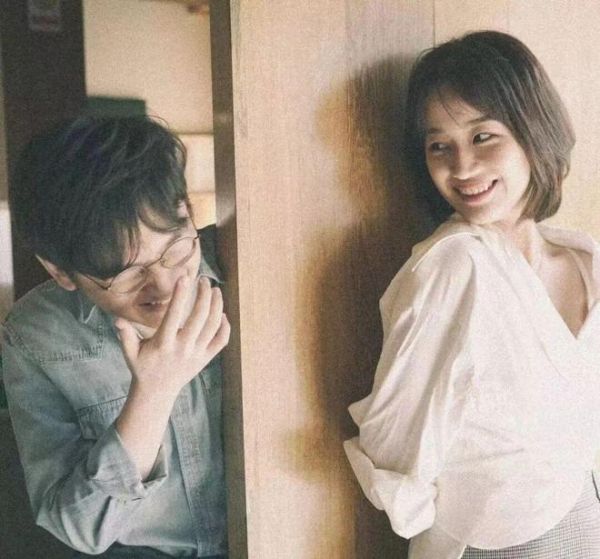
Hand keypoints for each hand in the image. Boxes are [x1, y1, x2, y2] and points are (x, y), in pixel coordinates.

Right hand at [114, 276, 229, 398]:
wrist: (157, 392)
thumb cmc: (142, 368)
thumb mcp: (130, 352)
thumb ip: (125, 335)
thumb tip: (118, 319)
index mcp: (163, 343)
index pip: (174, 314)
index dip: (180, 295)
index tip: (185, 277)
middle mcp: (183, 348)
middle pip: (199, 317)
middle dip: (204, 295)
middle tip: (203, 280)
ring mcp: (197, 354)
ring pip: (213, 326)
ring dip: (217, 305)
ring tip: (216, 290)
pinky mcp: (206, 359)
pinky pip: (221, 341)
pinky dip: (225, 326)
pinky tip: (222, 313)